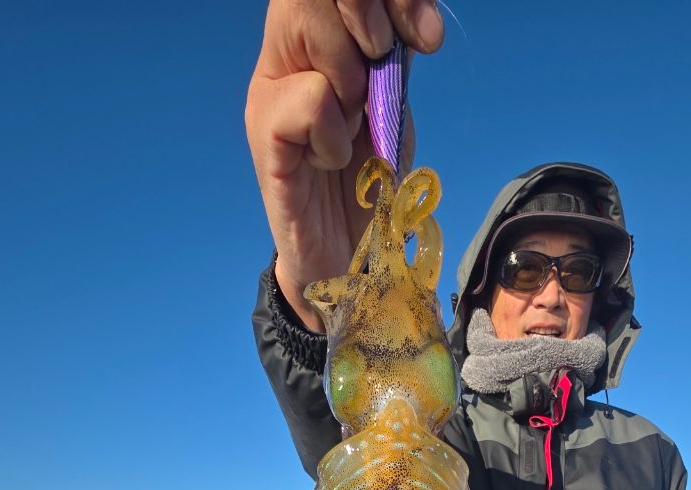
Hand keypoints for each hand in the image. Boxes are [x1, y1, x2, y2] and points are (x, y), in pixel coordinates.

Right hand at [245, 0, 443, 329]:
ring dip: (354, 90)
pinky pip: (311, 100)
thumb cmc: (369, 188)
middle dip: (371, 29)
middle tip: (377, 90)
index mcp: (315, 42)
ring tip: (348, 135)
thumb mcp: (392, 113)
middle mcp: (285, 56)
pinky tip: (328, 163)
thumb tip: (413, 19)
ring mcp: (270, 91)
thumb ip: (394, 62)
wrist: (347, 263)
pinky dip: (333, 134)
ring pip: (319, 38)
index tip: (426, 36)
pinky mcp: (264, 134)